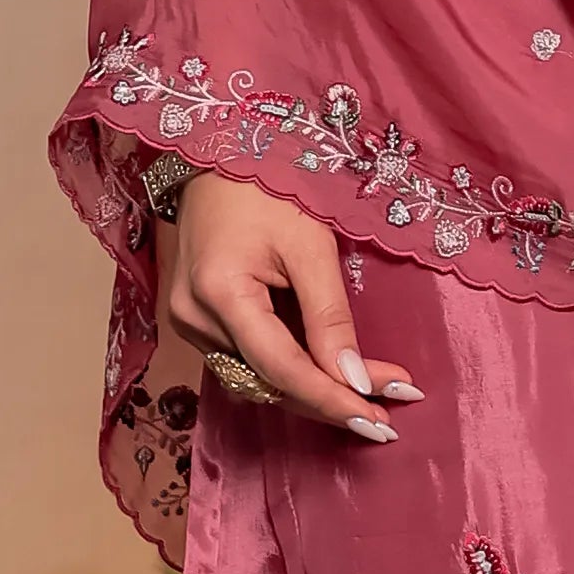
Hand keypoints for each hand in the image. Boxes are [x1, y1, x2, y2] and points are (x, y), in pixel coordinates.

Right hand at [160, 173, 421, 443]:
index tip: (381, 420)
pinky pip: (244, 359)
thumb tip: (353, 381)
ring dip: (310, 389)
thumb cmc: (268, 186)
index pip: (282, 370)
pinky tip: (326, 370)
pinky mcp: (193, 318)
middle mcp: (193, 317)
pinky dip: (286, 369)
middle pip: (268, 383)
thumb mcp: (311, 245)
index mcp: (219, 293)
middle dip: (330, 399)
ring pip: (256, 378)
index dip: (332, 399)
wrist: (218, 154)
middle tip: (387, 414)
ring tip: (368, 395)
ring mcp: (187, 320)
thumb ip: (330, 316)